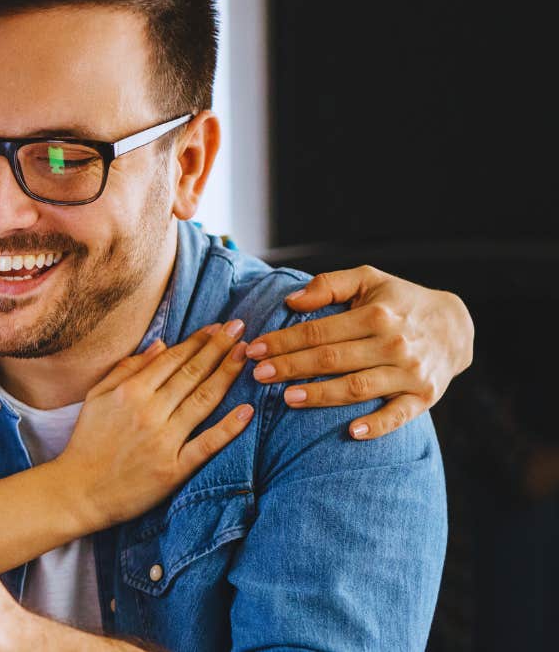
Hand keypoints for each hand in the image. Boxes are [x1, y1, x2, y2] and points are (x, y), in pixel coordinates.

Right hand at [54, 320, 254, 532]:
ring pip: (203, 401)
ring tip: (246, 355)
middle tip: (240, 329)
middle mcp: (148, 411)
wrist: (78, 491)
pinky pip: (206, 444)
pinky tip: (247, 411)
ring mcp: (163, 440)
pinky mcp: (173, 469)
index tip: (218, 327)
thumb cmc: (87, 442)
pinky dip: (228, 428)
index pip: (172, 359)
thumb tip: (161, 345)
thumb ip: (126, 369)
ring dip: (227, 375)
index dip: (198, 341)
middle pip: (192, 374)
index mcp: (129, 392)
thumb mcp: (97, 397)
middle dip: (219, 348)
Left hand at [244, 265, 473, 439]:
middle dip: (291, 367)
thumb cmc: (399, 301)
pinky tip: (351, 432)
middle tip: (258, 375)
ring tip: (288, 398)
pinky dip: (376, 425)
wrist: (456, 326)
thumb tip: (292, 301)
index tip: (254, 349)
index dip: (283, 341)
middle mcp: (394, 344)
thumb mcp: (369, 279)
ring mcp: (410, 373)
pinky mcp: (424, 397)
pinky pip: (398, 416)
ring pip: (358, 387)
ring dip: (321, 395)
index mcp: (376, 315)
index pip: (319, 331)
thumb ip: (330, 284)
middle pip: (332, 359)